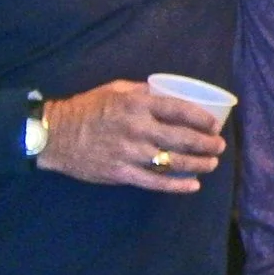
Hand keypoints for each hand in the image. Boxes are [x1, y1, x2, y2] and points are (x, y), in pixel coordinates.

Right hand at [35, 80, 227, 193]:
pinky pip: (155, 182)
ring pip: (174, 161)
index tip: (215, 125)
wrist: (54, 134)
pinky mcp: (121, 173)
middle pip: (183, 138)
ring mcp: (130, 152)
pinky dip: (177, 185)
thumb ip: (144, 91)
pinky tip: (193, 185)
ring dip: (199, 164)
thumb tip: (170, 92)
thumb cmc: (87, 108)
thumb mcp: (116, 89)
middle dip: (207, 144)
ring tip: (211, 164)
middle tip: (219, 146)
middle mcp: (137, 127)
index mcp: (138, 104)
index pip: (181, 109)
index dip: (203, 119)